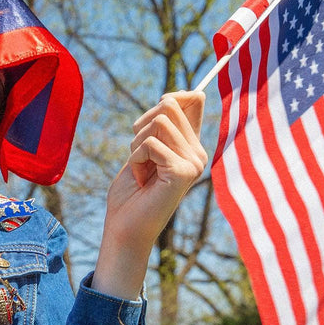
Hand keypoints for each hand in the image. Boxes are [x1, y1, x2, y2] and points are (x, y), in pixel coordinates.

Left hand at [91, 91, 208, 298]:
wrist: (125, 228)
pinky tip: (141, 180)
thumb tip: (173, 96)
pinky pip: (151, 143)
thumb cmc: (130, 192)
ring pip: (159, 121)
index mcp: (191, 146)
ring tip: (140, 169)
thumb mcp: (143, 151)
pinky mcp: (184, 172)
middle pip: (169, 106)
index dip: (172, 97)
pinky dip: (136, 159)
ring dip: (137, 144)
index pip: (193, 99)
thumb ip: (158, 127)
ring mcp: (194, 163)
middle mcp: (198, 153)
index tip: (152, 116)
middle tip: (138, 155)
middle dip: (141, 126)